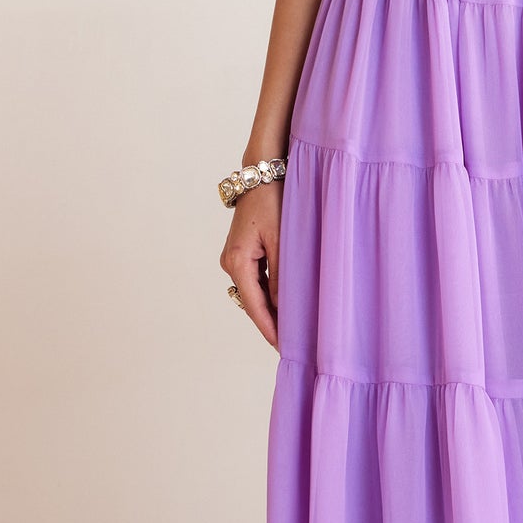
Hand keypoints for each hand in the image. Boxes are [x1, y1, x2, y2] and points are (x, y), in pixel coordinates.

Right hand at [221, 181, 282, 349]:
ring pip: (254, 292)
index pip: (255, 305)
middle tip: (292, 344)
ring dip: (271, 308)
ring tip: (292, 328)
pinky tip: (285, 303)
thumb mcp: (282, 241)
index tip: (282, 348)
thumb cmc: (273, 202)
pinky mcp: (242, 252)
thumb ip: (282, 276)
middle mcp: (230, 262)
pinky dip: (269, 292)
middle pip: (252, 302)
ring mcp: (234, 258)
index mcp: (237, 262)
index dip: (269, 328)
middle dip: (271, 322)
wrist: (262, 174)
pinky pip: (256, 280)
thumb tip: (283, 307)